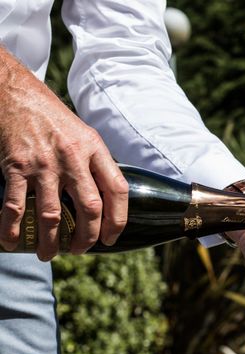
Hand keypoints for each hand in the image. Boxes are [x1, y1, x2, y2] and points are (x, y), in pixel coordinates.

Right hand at [0, 48, 128, 259]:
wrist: (15, 93)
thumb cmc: (54, 119)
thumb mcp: (85, 135)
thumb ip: (97, 163)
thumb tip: (108, 197)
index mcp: (95, 150)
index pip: (118, 190)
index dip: (118, 220)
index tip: (111, 238)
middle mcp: (73, 158)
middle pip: (90, 208)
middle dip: (87, 237)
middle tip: (80, 250)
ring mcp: (43, 163)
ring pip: (52, 214)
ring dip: (51, 241)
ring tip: (50, 254)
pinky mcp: (15, 166)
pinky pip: (15, 205)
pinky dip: (12, 228)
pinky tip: (12, 242)